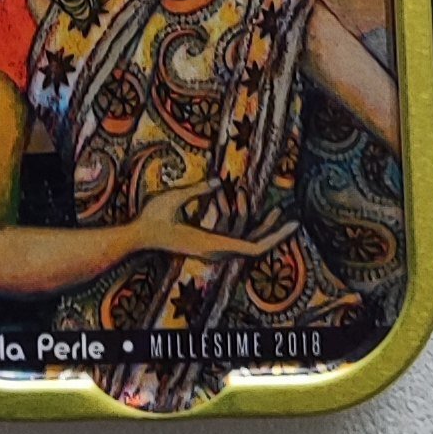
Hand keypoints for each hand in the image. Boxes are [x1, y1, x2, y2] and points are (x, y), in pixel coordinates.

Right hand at [126, 184, 276, 263]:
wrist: (137, 238)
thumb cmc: (151, 218)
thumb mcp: (171, 200)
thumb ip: (195, 191)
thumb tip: (217, 182)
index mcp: (210, 244)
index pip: (252, 248)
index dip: (275, 238)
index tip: (291, 226)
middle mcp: (214, 252)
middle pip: (254, 248)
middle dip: (275, 233)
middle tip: (295, 220)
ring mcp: (211, 250)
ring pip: (246, 244)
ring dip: (263, 229)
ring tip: (277, 211)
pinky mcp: (208, 245)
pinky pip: (236, 240)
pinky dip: (248, 229)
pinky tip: (253, 215)